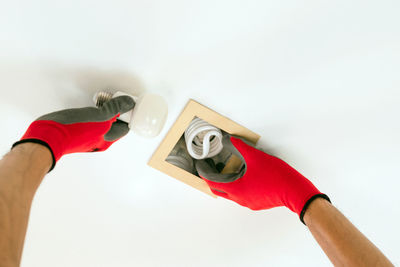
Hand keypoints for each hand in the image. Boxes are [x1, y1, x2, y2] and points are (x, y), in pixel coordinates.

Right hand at [13, 96, 134, 170]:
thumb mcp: (99, 116)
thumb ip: (115, 109)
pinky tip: (88, 109)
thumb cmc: (74, 129)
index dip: (128, 114)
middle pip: (114, 125)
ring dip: (104, 113)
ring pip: (102, 124)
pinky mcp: (76, 134)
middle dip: (116, 112)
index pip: (125, 127)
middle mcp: (99, 142)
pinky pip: (90, 124)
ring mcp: (87, 139)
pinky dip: (93, 116)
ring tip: (101, 103)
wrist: (47, 136)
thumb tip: (129, 103)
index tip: (125, 103)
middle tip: (112, 101)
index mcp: (107, 139)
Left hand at [195, 135, 329, 222]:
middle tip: (210, 168)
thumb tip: (229, 139)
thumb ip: (240, 146)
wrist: (295, 191)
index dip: (204, 173)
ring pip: (230, 193)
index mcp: (236, 189)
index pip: (212, 183)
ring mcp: (248, 203)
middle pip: (219, 190)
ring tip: (225, 169)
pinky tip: (243, 176)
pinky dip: (236, 186)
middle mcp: (240, 199)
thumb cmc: (277, 176)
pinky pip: (241, 195)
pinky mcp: (257, 203)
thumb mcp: (256, 157)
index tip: (200, 166)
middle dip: (212, 179)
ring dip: (225, 183)